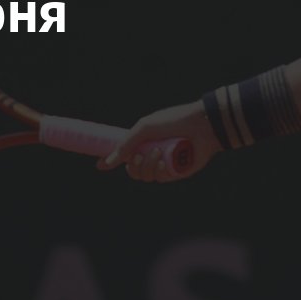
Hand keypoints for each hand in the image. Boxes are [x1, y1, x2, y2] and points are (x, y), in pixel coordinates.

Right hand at [96, 100, 220, 182]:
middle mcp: (153, 154)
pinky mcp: (177, 172)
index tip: (100, 166)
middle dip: (134, 165)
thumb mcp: (144, 128)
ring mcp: (165, 164)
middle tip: (140, 154)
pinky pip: (160, 178)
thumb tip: (107, 162)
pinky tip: (165, 161)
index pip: (125, 156)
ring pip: (146, 176)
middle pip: (133, 171)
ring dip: (148, 164)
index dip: (113, 161)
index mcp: (145, 142)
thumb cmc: (173, 121)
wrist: (201, 125)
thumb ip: (125, 144)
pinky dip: (159, 170)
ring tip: (159, 151)